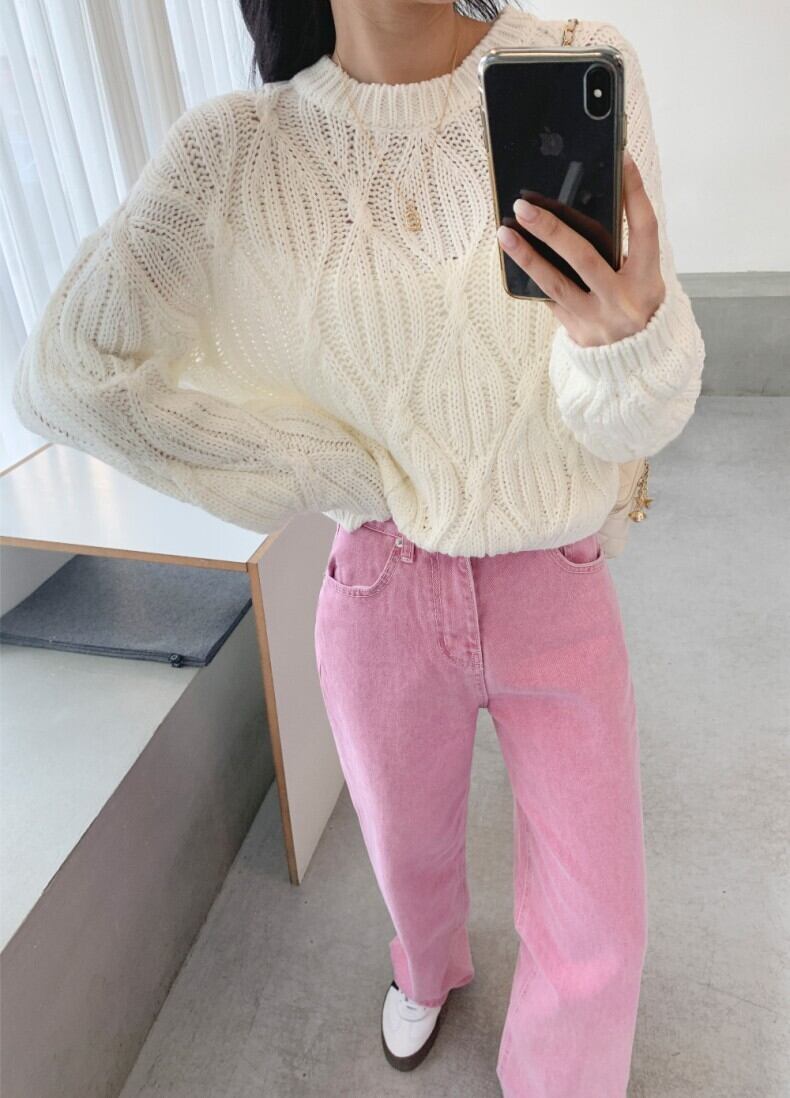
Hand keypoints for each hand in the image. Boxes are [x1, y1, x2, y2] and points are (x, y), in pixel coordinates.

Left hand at [496, 149, 666, 347]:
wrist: (639, 361)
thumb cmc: (638, 305)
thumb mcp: (644, 278)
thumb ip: (622, 249)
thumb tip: (581, 209)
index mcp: (647, 278)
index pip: (643, 228)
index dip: (634, 193)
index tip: (622, 159)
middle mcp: (622, 298)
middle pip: (585, 256)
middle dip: (552, 229)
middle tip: (525, 207)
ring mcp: (596, 317)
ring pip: (555, 282)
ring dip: (527, 256)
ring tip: (505, 233)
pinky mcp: (576, 331)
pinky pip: (549, 299)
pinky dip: (531, 278)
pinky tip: (512, 259)